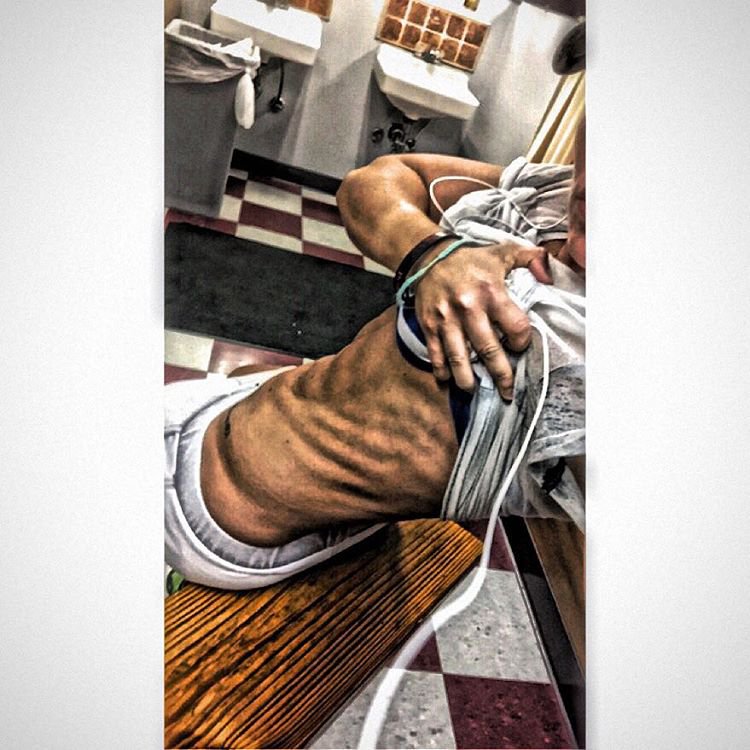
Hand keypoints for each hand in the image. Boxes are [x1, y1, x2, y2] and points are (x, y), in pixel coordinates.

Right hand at [414, 240, 550, 398]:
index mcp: (491, 291)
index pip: (515, 327)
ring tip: (474, 391)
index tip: (519, 347)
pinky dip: (441, 371)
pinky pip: (436, 354)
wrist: (429, 257)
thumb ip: (531, 259)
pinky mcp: (429, 325)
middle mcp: (468, 307)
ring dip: (467, 380)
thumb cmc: (471, 260)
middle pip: (488, 350)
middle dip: (500, 375)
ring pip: (459, 358)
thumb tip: (549, 274)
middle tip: (507, 392)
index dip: (521, 342)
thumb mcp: (503, 252)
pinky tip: (448, 381)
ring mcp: (446, 319)